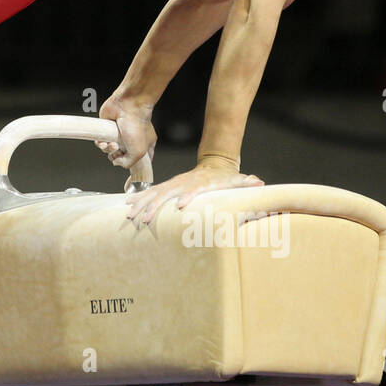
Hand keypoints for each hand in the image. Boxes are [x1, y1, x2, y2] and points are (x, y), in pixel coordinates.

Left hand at [96, 95, 155, 169]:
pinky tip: (104, 142)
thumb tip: (116, 162)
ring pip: (109, 151)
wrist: (126, 105)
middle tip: (119, 152)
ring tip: (112, 144)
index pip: (141, 161)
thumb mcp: (139, 152)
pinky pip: (101, 143)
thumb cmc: (137, 125)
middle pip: (122, 157)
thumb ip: (128, 163)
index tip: (131, 172)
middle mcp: (131, 140)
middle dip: (118, 157)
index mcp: (144, 145)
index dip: (136, 167)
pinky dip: (101, 144)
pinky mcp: (107, 129)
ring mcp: (119, 135)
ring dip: (108, 150)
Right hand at [124, 162, 263, 223]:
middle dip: (154, 206)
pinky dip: (138, 198)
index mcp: (199, 183)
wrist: (214, 165)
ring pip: (154, 193)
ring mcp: (173, 184)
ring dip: (141, 204)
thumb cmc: (226, 178)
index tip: (179, 206)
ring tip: (130, 215)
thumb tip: (259, 182)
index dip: (187, 196)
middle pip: (166, 193)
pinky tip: (127, 205)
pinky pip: (150, 193)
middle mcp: (183, 182)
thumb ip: (247, 183)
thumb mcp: (238, 180)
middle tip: (144, 219)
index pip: (192, 189)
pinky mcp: (167, 187)